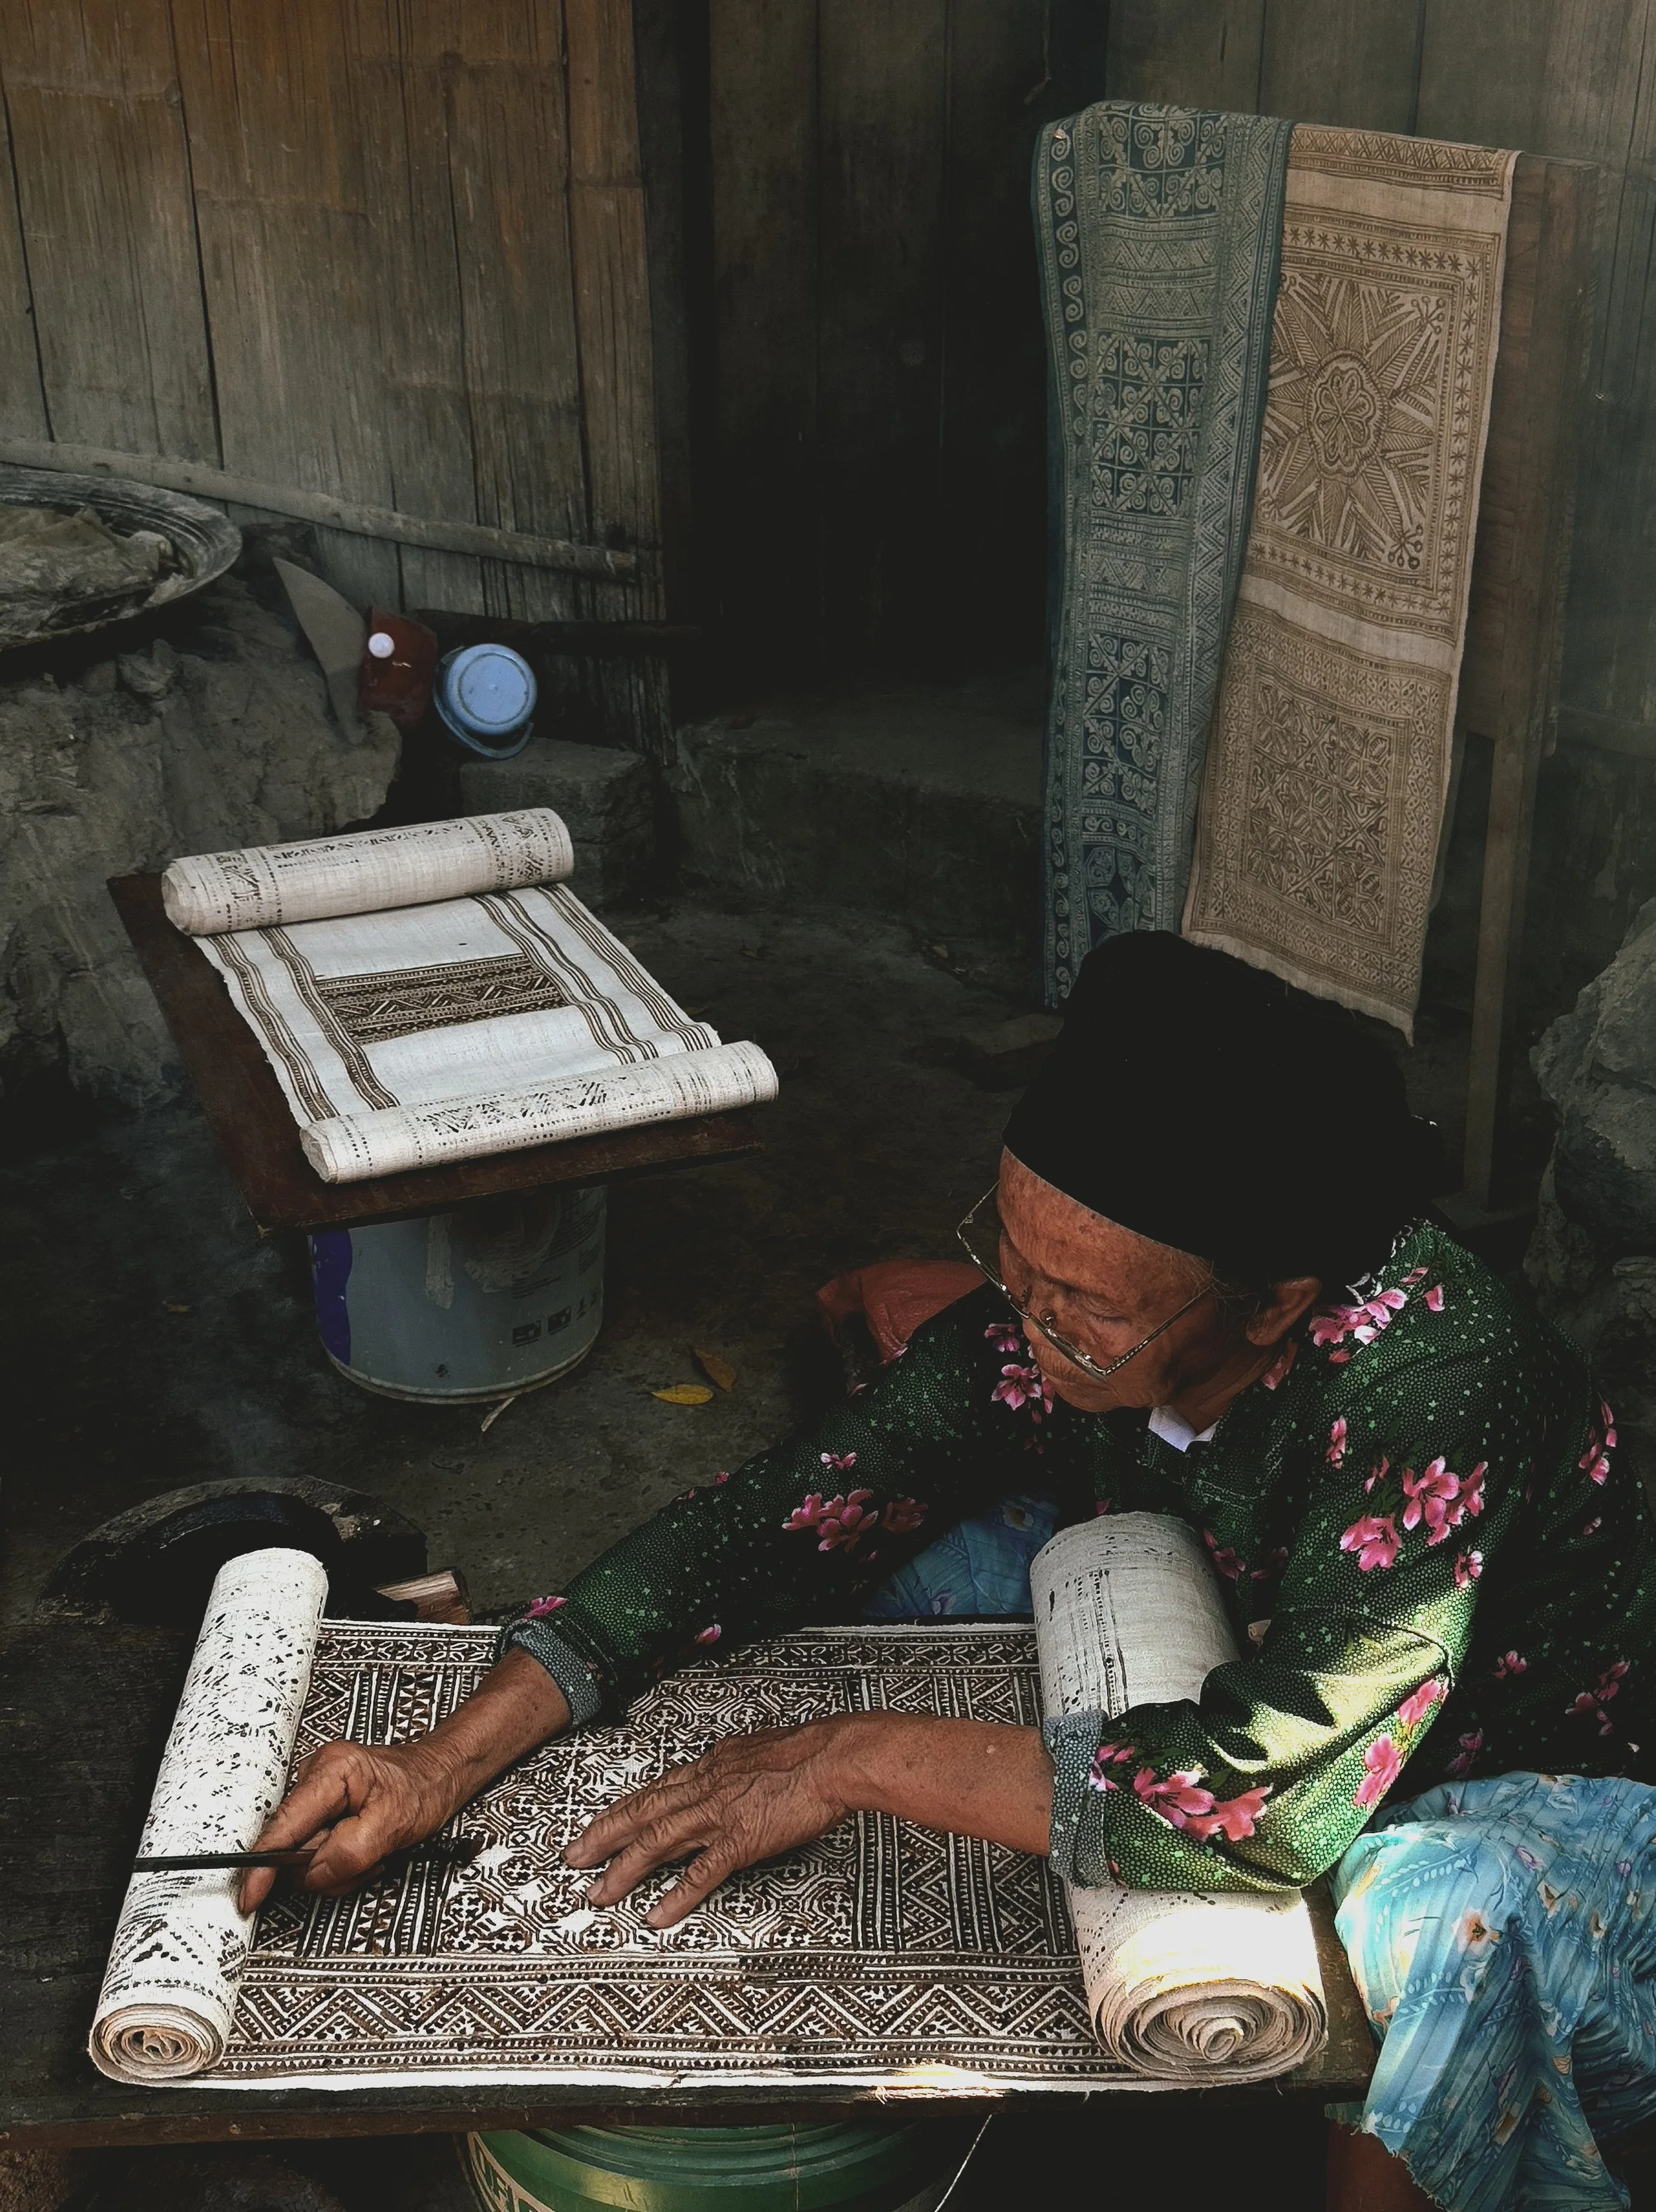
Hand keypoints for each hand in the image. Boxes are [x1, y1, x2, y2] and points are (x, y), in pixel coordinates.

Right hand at [238, 1646, 571, 1913]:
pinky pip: (319, 1853)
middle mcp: (316, 1778)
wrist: (438, 1776)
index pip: (283, 1826)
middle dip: (328, 1865)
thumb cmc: (421, 1789)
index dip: (263, 1865)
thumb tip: (312, 1873)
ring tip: (373, 1850)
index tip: (249, 1896)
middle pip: (296, 1847)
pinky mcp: (321, 1812)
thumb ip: (349, 1852)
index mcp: (330, 1771)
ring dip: (340, 1866)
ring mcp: (316, 1796)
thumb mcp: (394, 1824)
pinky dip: (342, 1861)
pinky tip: (365, 1850)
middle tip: (368, 1858)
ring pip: (308, 1857)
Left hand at [564, 1717, 860, 1928]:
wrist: (834, 1756)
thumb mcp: (758, 1747)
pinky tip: (657, 1916)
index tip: (601, 1823)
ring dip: (624, 1870)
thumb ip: (735, 1764)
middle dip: (604, 1837)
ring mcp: (720, 1814)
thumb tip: (724, 1768)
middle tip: (574, 1858)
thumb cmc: (807, 1750)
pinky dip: (676, 1896)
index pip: (656, 1790)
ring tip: (600, 1894)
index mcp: (711, 1766)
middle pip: (643, 1814)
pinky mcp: (741, 1840)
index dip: (624, 1809)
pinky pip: (701, 1873)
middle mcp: (706, 1787)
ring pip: (658, 1843)